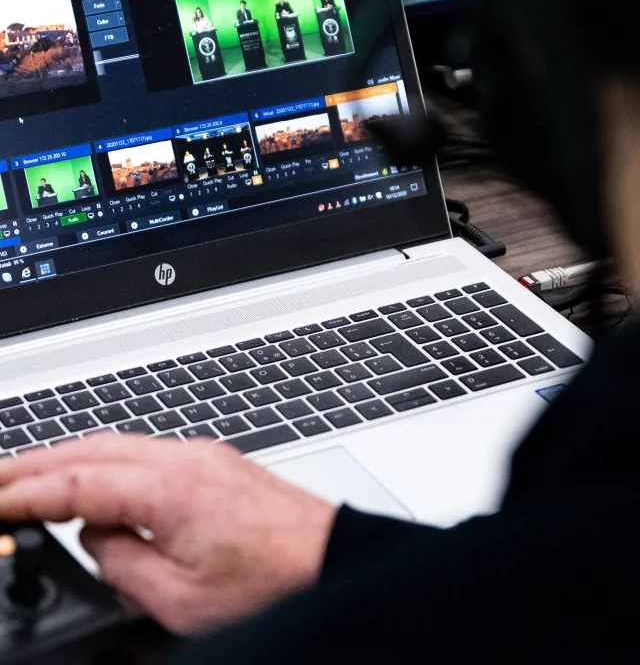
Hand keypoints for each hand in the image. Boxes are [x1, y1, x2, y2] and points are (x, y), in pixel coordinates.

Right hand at [0, 435, 335, 634]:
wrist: (330, 562)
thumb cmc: (271, 584)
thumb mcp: (180, 600)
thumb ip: (123, 564)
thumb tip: (94, 537)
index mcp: (169, 489)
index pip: (78, 482)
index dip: (27, 490)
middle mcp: (183, 458)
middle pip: (91, 448)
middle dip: (36, 461)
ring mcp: (200, 454)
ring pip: (116, 444)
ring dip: (69, 457)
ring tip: (30, 475)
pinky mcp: (212, 462)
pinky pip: (143, 452)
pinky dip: (104, 461)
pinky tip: (92, 477)